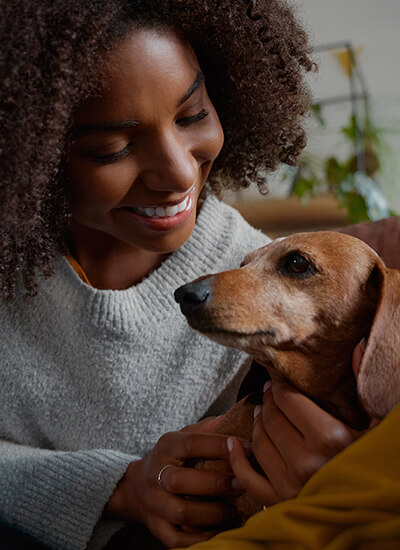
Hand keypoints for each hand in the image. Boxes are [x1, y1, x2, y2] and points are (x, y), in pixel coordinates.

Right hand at [105, 417, 242, 547]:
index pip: (192, 443)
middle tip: (242, 484)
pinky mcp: (157, 528)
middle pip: (181, 481)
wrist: (137, 486)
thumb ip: (208, 428)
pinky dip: (202, 538)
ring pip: (182, 512)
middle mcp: (156, 474)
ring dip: (213, 513)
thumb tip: (232, 418)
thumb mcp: (184, 436)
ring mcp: (155, 503)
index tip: (249, 448)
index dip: (221, 446)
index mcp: (166, 446)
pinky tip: (221, 530)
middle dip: (216, 483)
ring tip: (235, 510)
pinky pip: (178, 540)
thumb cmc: (173, 458)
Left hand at [227, 376, 365, 506]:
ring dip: (256, 423)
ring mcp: (291, 484)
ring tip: (260, 413)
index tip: (277, 379)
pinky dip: (237, 461)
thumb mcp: (378, 424)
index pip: (288, 400)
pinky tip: (233, 444)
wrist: (377, 511)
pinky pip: (250, 480)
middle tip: (269, 393)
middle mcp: (305, 461)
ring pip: (259, 443)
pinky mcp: (282, 503)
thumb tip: (356, 346)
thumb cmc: (377, 464)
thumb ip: (363, 384)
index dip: (279, 386)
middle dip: (268, 401)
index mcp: (330, 437)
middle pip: (271, 418)